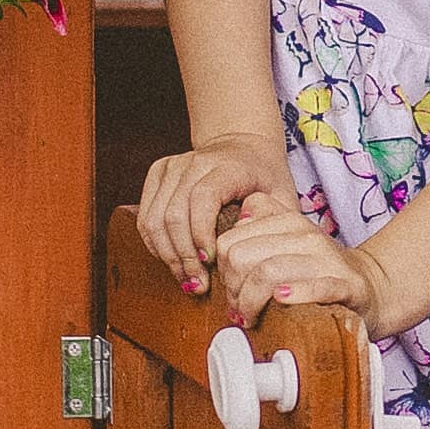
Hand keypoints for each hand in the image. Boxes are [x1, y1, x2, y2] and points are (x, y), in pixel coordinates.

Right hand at [135, 136, 285, 297]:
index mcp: (228, 165)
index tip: (211, 262)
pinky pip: (146, 216)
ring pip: (155, 218)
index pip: (203, 198)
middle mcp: (195, 161)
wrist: (243, 145)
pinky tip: (174, 261)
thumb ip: (279, 222)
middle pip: (174, 213)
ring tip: (187, 279)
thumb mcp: (283, 195)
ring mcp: (173, 166)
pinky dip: (155, 245)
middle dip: (184, 256)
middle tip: (198, 284)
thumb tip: (262, 255)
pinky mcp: (158, 173)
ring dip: (168, 255)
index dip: (201, 233)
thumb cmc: (264, 176)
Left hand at [218, 190, 378, 329]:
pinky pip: (316, 287)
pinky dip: (295, 294)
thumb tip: (238, 219)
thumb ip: (260, 222)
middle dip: (233, 290)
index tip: (232, 290)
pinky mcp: (346, 285)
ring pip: (269, 272)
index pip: (230, 242)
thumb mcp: (286, 239)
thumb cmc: (317, 269)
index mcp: (287, 222)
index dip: (222, 272)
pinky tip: (281, 301)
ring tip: (251, 317)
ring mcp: (326, 259)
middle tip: (240, 309)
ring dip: (251, 302)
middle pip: (243, 257)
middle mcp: (306, 235)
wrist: (368, 286)